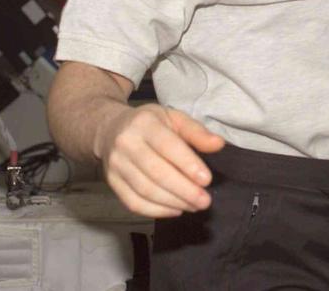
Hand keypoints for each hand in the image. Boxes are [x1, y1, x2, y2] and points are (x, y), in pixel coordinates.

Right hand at [94, 103, 225, 217]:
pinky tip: (175, 210)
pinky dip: (156, 211)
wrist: (110, 129)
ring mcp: (115, 165)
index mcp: (144, 123)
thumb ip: (196, 132)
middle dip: (183, 190)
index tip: (207, 180)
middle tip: (205, 201)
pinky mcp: (111, 182)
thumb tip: (218, 144)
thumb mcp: (174, 118)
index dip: (187, 164)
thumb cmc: (150, 124)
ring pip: (145, 190)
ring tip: (194, 206)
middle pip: (156, 172)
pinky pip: (133, 202)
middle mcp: (126, 143)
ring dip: (173, 202)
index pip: (167, 146)